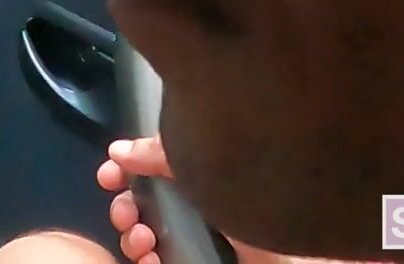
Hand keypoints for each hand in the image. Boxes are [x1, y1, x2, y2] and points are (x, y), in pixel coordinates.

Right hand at [98, 137, 351, 263]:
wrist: (295, 245)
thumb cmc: (257, 198)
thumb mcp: (207, 167)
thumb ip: (163, 154)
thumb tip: (118, 149)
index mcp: (196, 173)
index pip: (147, 168)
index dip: (122, 171)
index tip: (108, 174)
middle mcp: (192, 203)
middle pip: (139, 204)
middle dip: (123, 208)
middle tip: (127, 213)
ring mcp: (194, 237)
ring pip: (144, 237)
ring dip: (133, 237)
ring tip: (144, 240)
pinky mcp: (196, 260)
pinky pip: (160, 261)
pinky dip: (146, 261)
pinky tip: (151, 257)